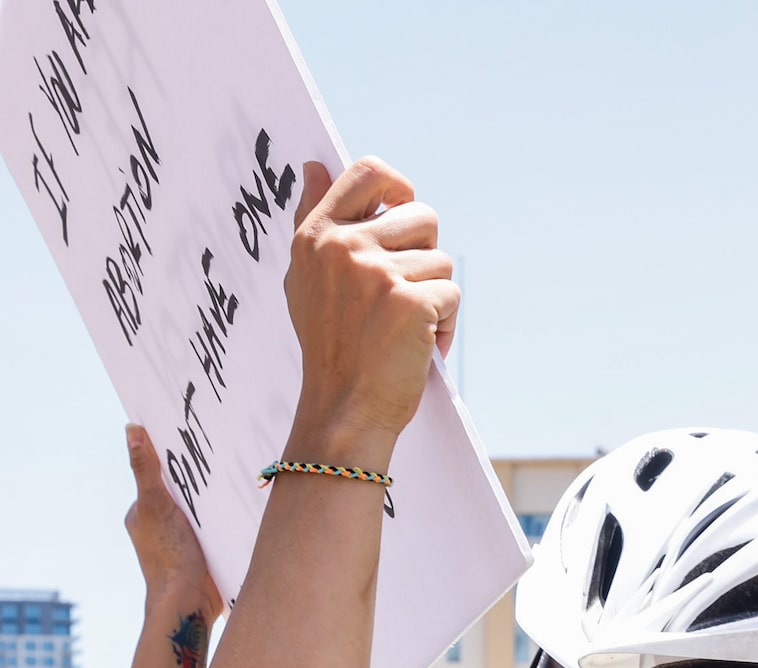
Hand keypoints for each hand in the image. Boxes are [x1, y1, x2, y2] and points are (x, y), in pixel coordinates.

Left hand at [123, 424, 221, 625]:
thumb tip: (131, 430)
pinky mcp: (205, 556)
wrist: (188, 603)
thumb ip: (145, 470)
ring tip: (238, 479)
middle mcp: (161, 527)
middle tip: (224, 455)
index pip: (160, 476)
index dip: (175, 458)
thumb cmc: (167, 555)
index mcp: (144, 513)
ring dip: (216, 500)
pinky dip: (227, 520)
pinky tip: (242, 509)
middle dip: (200, 479)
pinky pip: (217, 529)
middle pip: (183, 493)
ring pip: (202, 511)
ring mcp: (183, 542)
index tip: (195, 439)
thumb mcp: (154, 504)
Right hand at [283, 157, 456, 462]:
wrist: (343, 411)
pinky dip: (446, 326)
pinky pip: (452, 293)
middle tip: (403, 295)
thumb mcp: (305, 278)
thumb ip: (313, 219)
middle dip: (426, 255)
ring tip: (408, 328)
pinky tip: (420, 348)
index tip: (401, 214)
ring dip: (436, 296)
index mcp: (317, 236)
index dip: (397, 188)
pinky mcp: (410, 301)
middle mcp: (343, 247)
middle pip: (421, 215)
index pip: (368, 173)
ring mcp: (376, 273)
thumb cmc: (331, 348)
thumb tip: (315, 164)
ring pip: (441, 259)